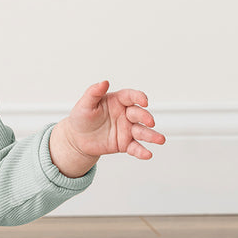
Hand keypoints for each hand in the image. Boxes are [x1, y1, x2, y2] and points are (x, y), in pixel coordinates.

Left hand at [50, 81, 165, 177]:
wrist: (77, 138)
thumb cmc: (81, 117)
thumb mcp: (85, 104)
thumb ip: (94, 93)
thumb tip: (104, 82)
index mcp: (117, 101)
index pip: (131, 97)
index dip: (139, 97)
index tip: (144, 101)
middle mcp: (125, 114)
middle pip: (139, 114)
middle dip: (146, 117)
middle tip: (150, 122)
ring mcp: (127, 129)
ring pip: (141, 131)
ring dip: (151, 135)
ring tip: (160, 139)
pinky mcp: (125, 144)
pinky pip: (135, 147)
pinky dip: (141, 151)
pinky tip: (148, 154)